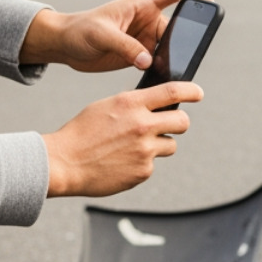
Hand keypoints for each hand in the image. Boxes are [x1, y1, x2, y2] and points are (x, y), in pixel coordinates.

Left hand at [20, 0, 211, 72]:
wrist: (65, 46)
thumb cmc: (79, 30)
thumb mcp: (101, 35)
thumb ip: (125, 47)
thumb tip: (148, 61)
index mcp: (141, 4)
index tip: (208, 2)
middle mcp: (148, 19)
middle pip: (180, 25)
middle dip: (188, 37)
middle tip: (190, 52)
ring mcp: (146, 38)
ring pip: (172, 47)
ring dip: (175, 58)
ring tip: (172, 70)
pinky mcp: (141, 55)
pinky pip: (161, 62)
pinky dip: (164, 70)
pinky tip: (161, 80)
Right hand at [42, 81, 204, 196]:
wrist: (63, 163)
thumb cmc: (81, 133)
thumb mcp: (105, 106)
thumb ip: (131, 104)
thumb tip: (153, 104)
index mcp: (131, 104)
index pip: (172, 91)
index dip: (191, 91)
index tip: (198, 93)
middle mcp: (142, 125)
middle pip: (183, 121)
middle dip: (180, 122)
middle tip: (171, 125)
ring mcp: (145, 150)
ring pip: (170, 145)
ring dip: (158, 145)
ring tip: (132, 147)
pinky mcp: (144, 171)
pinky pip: (152, 163)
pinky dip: (141, 163)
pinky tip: (121, 161)